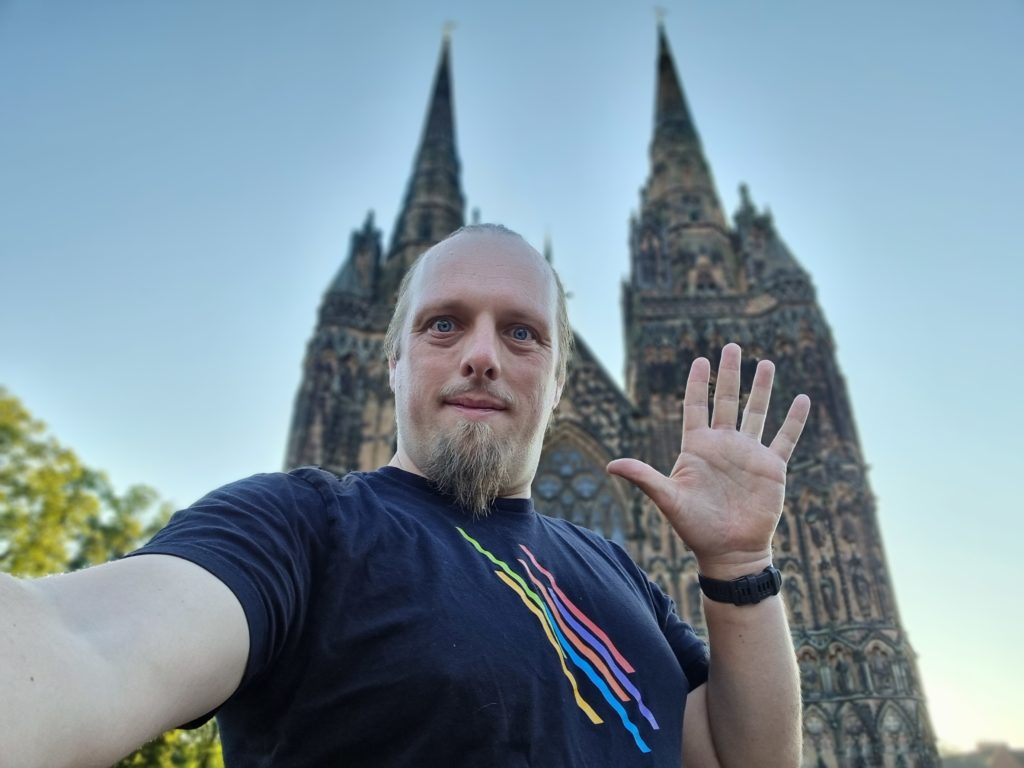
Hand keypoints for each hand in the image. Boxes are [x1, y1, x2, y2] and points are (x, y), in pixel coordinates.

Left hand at [607, 343, 809, 578]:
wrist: (729, 551)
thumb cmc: (695, 527)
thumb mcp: (668, 498)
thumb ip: (644, 477)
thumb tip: (610, 466)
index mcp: (697, 447)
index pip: (696, 406)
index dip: (698, 383)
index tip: (701, 359)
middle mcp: (723, 445)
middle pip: (727, 400)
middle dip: (730, 373)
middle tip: (732, 346)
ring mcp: (749, 454)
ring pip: (757, 412)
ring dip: (762, 388)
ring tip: (767, 363)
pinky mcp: (771, 468)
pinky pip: (785, 438)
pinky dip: (794, 420)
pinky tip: (803, 399)